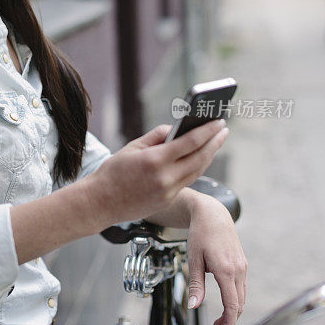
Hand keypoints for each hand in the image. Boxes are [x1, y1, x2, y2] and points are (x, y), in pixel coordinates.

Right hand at [84, 120, 228, 227]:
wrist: (100, 202)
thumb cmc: (113, 172)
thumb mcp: (133, 146)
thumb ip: (157, 136)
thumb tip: (176, 130)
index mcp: (155, 161)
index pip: (190, 142)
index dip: (208, 131)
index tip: (218, 122)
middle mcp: (165, 178)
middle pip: (200, 158)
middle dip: (215, 142)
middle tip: (224, 130)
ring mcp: (168, 192)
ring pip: (197, 171)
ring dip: (209, 155)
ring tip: (215, 142)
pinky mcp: (168, 201)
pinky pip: (188, 181)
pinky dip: (196, 167)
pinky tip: (200, 158)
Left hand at [186, 194, 247, 324]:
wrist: (213, 214)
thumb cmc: (200, 234)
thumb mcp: (193, 259)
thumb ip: (195, 285)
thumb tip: (193, 306)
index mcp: (225, 270)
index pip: (232, 305)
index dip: (229, 323)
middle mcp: (238, 270)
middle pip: (239, 304)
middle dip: (229, 320)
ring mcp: (242, 267)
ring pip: (241, 296)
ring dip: (232, 310)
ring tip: (218, 320)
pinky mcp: (242, 264)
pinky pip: (241, 287)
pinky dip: (234, 298)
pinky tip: (225, 300)